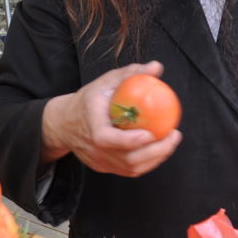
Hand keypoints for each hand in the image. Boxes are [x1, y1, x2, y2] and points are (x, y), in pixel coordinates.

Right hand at [42, 61, 181, 176]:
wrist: (64, 123)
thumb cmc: (88, 100)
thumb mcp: (105, 82)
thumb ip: (130, 74)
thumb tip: (156, 67)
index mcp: (91, 127)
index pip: (108, 139)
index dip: (130, 141)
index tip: (151, 133)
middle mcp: (94, 149)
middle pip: (127, 159)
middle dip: (156, 151)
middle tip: (174, 135)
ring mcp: (99, 161)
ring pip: (131, 168)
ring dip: (156, 158)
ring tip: (170, 142)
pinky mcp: (103, 168)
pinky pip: (129, 170)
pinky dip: (147, 163)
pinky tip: (159, 150)